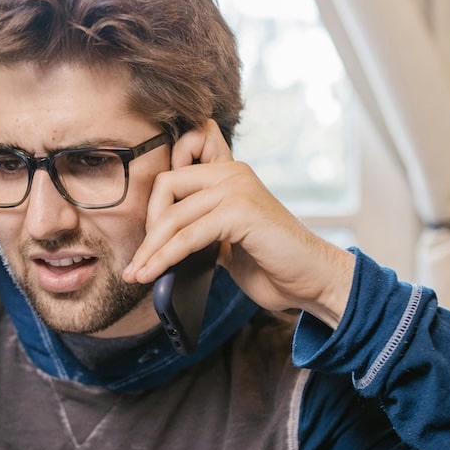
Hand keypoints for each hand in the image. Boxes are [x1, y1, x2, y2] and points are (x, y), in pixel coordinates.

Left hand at [122, 120, 354, 327]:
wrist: (313, 280)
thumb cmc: (273, 264)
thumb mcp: (228, 241)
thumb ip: (201, 230)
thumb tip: (157, 246)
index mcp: (229, 174)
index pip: (176, 168)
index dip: (155, 201)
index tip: (147, 238)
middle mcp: (233, 173)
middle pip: (165, 186)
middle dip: (147, 228)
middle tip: (139, 261)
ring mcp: (237, 188)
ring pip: (173, 215)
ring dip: (150, 250)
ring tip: (137, 275)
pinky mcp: (240, 211)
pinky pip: (188, 235)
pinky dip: (166, 257)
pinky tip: (153, 274)